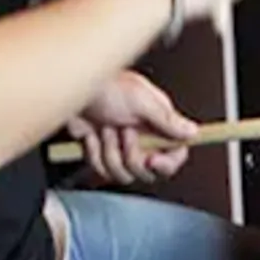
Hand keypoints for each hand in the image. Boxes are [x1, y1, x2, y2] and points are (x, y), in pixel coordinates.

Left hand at [66, 71, 198, 184]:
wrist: (67, 89)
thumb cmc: (103, 85)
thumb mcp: (141, 100)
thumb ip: (168, 120)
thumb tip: (193, 131)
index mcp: (158, 124)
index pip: (176, 154)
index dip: (167, 163)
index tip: (153, 160)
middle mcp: (143, 138)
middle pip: (148, 171)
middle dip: (131, 156)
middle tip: (124, 133)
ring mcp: (121, 148)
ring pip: (123, 173)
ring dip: (109, 152)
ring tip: (104, 129)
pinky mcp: (100, 154)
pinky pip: (101, 170)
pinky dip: (92, 153)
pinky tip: (91, 134)